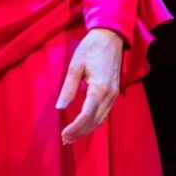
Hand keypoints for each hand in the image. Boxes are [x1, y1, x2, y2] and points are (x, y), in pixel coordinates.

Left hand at [56, 27, 125, 144]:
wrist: (111, 36)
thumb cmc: (91, 47)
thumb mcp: (75, 65)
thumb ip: (68, 88)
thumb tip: (60, 107)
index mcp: (100, 88)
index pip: (87, 115)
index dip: (75, 127)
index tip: (63, 134)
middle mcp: (109, 94)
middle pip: (95, 121)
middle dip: (80, 132)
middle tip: (65, 140)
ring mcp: (114, 94)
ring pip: (101, 119)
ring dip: (87, 129)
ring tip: (73, 136)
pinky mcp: (114, 92)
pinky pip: (105, 112)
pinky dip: (94, 121)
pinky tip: (84, 124)